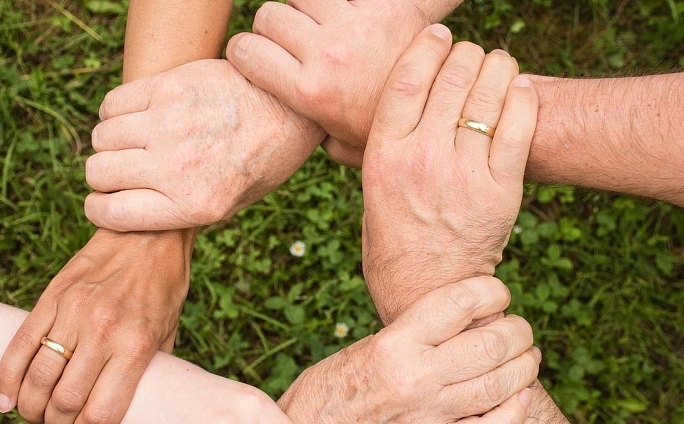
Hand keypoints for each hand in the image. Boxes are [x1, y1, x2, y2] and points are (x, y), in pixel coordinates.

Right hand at [0, 228, 192, 423]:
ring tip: (36, 414)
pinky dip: (7, 378)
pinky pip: (20, 345)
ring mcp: (73, 312)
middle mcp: (102, 331)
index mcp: (135, 345)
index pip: (101, 413)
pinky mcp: (52, 297)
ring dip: (31, 408)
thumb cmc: (164, 286)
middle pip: (64, 402)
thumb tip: (130, 406)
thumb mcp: (169, 332)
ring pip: (37, 378)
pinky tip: (8, 399)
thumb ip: (148, 369)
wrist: (148, 233)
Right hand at [84, 59, 324, 230]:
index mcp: (194, 205)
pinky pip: (113, 104)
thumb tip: (126, 211)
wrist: (290, 109)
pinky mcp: (169, 87)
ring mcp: (171, 124)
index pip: (111, 213)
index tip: (104, 202)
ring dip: (111, 143)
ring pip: (102, 137)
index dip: (99, 209)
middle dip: (104, 176)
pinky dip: (115, 112)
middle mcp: (178, 167)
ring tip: (135, 142)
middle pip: (99, 173)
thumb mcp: (230, 205)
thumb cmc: (260, 161)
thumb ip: (179, 211)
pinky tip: (138, 116)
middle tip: (124, 170)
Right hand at [227, 0, 462, 166]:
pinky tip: (347, 17)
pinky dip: (338, 2)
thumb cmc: (386, 135)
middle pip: (269, 15)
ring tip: (320, 27)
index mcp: (308, 91)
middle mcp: (326, 54)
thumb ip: (308, 130)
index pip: (245, 50)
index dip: (244, 51)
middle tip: (292, 44)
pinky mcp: (382, 6)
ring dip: (304, 8)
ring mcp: (354, 26)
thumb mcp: (340, 144)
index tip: (255, 58)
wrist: (444, 113)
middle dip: (274, 29)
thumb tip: (288, 126)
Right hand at [280, 276, 537, 423]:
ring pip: (499, 386)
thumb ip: (412, 333)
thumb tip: (462, 316)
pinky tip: (520, 397)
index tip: (497, 292)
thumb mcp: (366, 345)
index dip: (490, 291)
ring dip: (525, 367)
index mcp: (394, 344)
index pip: (458, 304)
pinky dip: (515, 413)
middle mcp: (414, 378)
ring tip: (527, 355)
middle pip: (490, 345)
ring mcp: (427, 415)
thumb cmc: (331, 386)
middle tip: (519, 327)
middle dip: (518, 331)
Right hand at [360, 25, 537, 323]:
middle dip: (465, 54)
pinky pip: (519, 126)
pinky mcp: (500, 191)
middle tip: (471, 54)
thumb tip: (376, 108)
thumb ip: (375, 148)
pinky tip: (519, 89)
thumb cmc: (392, 241)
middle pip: (451, 78)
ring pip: (488, 95)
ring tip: (498, 65)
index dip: (426, 46)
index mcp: (383, 156)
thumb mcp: (370, 190)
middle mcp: (422, 159)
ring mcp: (463, 175)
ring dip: (497, 68)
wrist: (426, 291)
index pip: (406, 79)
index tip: (438, 34)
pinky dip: (522, 98)